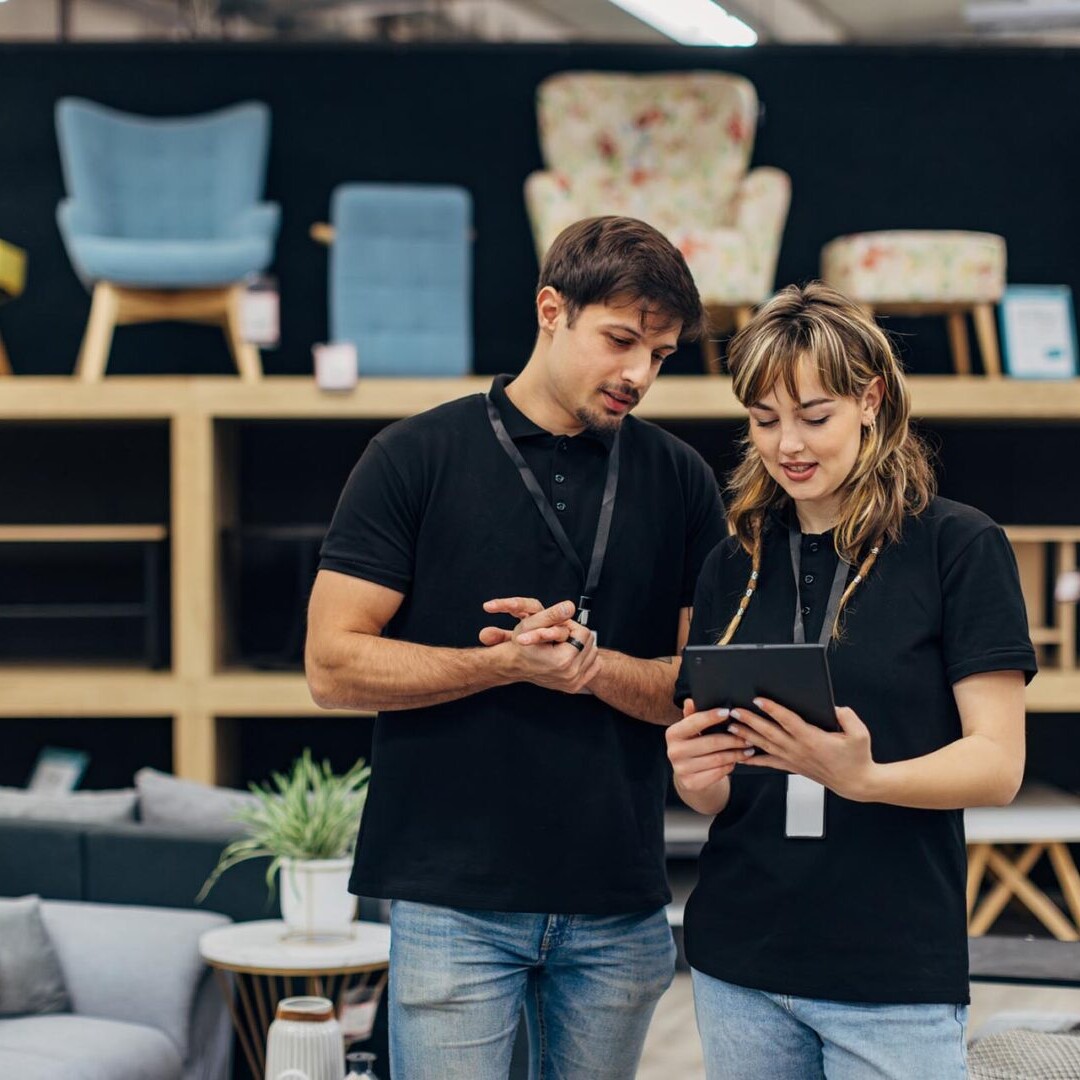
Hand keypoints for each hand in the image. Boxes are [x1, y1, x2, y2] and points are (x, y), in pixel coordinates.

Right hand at [479, 597, 600, 693]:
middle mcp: (570, 674)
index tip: (558, 628)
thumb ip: (553, 614)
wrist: (514, 664)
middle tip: (559, 637)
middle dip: (576, 636)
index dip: (571, 626)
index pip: (584, 633)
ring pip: (593, 653)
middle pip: (590, 643)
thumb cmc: (521, 646)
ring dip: (580, 646)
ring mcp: (573, 682)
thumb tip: (569, 607)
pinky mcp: (575, 686)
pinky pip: (594, 667)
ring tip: (562, 646)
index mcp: (562, 660)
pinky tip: (569, 656)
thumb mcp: (532, 624)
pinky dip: (584, 659)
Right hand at [666, 698, 753, 793]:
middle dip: (733, 739)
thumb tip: (690, 700)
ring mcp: (681, 769)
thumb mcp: (692, 731)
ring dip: (736, 754)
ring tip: (748, 749)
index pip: (694, 722)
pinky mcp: (691, 783)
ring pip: (717, 759)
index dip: (711, 717)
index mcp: (672, 733)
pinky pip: (717, 773)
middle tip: (748, 737)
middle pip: (711, 742)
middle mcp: (673, 751)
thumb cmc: (694, 746)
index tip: (728, 712)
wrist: (688, 775)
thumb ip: (692, 716)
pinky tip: (736, 761)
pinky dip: (730, 766)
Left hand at [727, 698, 877, 800]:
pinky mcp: (792, 767)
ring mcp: (793, 760)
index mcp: (813, 739)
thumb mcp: (860, 734)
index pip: (788, 721)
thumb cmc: (857, 757)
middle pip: (770, 733)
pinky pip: (770, 763)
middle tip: (734, 711)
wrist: (855, 783)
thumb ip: (847, 717)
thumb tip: (834, 707)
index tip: (758, 700)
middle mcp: (799, 750)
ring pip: (765, 746)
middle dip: (750, 721)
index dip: (773, 710)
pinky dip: (754, 759)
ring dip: (747, 736)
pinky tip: (741, 756)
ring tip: (731, 727)